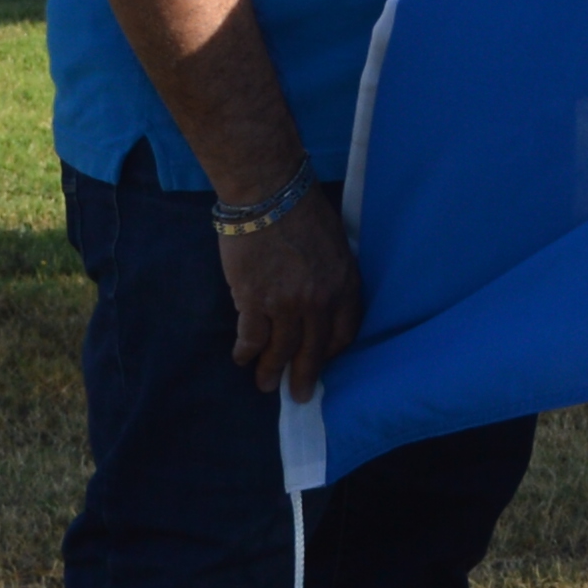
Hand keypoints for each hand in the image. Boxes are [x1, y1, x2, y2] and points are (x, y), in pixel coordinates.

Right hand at [224, 185, 365, 396]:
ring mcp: (286, 304)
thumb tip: (321, 301)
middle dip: (303, 376)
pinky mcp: (254, 301)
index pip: (343, 333)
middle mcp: (319, 301)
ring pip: (280, 350)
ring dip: (270, 370)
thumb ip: (331, 276)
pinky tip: (242, 357)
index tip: (322, 360)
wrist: (268, 193)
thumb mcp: (336, 244)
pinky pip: (251, 337)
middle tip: (296, 394)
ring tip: (263, 383)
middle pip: (312, 350)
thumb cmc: (303, 210)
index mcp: (345, 285)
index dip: (330, 353)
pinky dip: (245, 351)